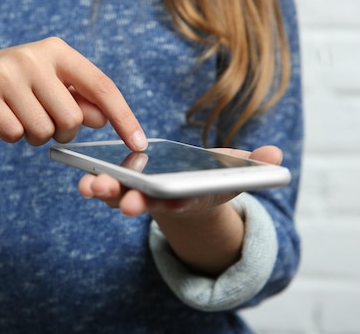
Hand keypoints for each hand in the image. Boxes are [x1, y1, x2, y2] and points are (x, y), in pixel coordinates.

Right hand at [0, 37, 146, 148]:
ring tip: (21, 118)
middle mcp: (33, 56)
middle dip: (63, 132)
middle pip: (72, 119)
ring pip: (43, 131)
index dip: (124, 117)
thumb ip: (80, 101)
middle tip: (45, 122)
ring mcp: (5, 73)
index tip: (139, 143)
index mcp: (58, 51)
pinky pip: (14, 135)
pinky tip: (1, 119)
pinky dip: (12, 137)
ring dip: (36, 136)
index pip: (102, 86)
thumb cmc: (17, 87)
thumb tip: (102, 118)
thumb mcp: (51, 86)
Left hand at [78, 145, 282, 215]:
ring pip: (119, 196)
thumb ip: (252, 166)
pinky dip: (93, 182)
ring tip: (93, 184)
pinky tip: (83, 176)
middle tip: (126, 202)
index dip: (172, 202)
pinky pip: (105, 186)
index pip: (180, 202)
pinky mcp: (121, 186)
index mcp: (187, 197)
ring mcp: (138, 194)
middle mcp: (160, 200)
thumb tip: (276, 156)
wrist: (183, 189)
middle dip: (135, 202)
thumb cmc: (209, 178)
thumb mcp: (232, 172)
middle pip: (146, 203)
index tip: (166, 201)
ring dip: (106, 191)